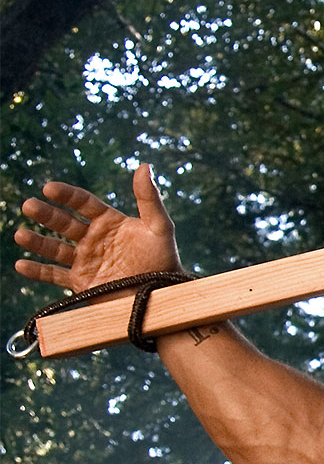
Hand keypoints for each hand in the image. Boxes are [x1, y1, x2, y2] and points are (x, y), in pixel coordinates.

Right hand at [15, 166, 182, 294]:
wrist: (162, 296)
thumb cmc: (164, 260)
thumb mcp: (159, 227)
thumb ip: (149, 199)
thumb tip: (144, 166)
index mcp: (108, 222)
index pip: (83, 203)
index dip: (66, 195)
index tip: (49, 188)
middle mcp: (93, 239)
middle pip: (64, 223)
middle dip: (46, 215)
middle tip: (28, 205)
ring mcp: (85, 261)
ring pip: (55, 249)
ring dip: (37, 241)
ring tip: (20, 234)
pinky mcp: (81, 283)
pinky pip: (54, 276)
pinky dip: (38, 271)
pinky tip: (21, 264)